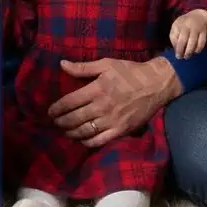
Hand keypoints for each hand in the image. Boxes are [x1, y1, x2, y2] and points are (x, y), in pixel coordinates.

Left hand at [46, 57, 182, 146]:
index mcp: (97, 89)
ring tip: (65, 131)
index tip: (50, 112)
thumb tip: (62, 64)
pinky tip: (82, 140)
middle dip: (61, 122)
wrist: (156, 84)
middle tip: (54, 123)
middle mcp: (102, 106)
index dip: (57, 108)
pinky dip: (88, 142)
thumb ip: (83, 68)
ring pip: (85, 131)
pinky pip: (101, 140)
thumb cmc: (130, 72)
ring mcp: (112, 120)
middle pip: (75, 118)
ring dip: (71, 133)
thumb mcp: (106, 64)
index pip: (70, 102)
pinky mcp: (122, 130)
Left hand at [169, 9, 206, 58]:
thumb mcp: (177, 26)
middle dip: (181, 49)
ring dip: (189, 51)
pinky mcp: (204, 32)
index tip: (175, 53)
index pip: (174, 35)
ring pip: (193, 41)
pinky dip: (199, 48)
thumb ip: (174, 36)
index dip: (175, 45)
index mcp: (178, 24)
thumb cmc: (185, 24)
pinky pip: (202, 42)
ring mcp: (196, 28)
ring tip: (187, 56)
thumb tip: (175, 49)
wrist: (199, 16)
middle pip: (183, 39)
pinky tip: (195, 52)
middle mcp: (187, 26)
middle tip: (180, 57)